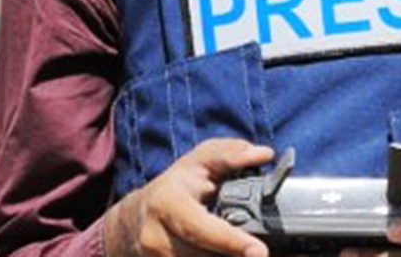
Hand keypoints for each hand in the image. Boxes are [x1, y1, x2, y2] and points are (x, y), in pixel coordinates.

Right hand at [104, 138, 273, 256]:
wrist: (136, 217)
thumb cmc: (177, 185)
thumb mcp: (200, 160)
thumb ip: (232, 154)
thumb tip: (265, 154)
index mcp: (166, 202)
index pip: (200, 227)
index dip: (230, 241)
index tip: (259, 251)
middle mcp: (155, 236)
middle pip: (204, 254)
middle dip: (234, 252)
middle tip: (260, 252)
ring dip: (225, 255)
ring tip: (242, 247)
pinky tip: (225, 250)